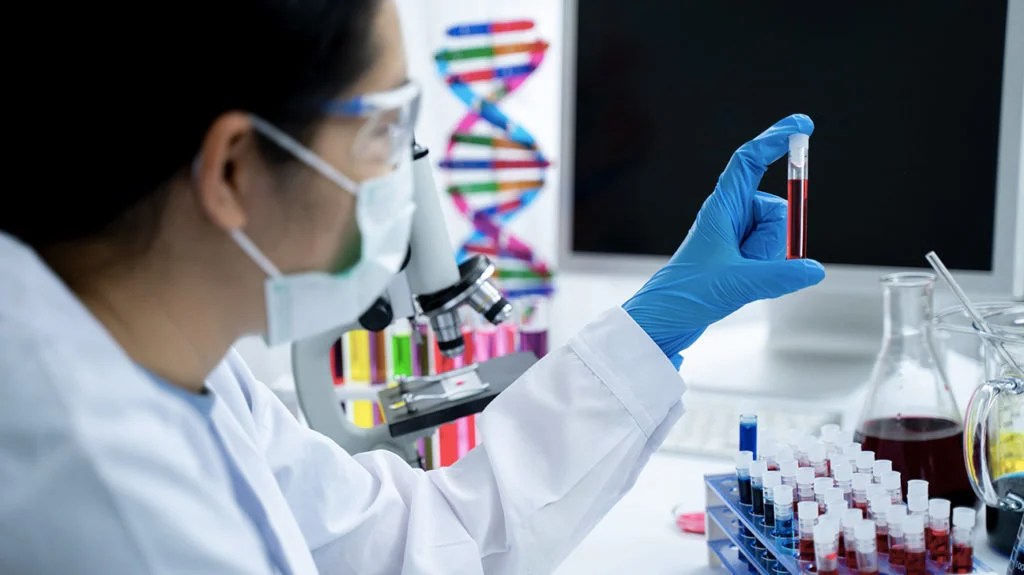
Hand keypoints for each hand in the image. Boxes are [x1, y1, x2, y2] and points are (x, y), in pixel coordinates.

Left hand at [623, 114, 825, 361]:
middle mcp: (729, 217)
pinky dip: (769, 272)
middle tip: (746, 262)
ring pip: (777, 235)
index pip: (749, 161)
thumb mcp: (737, 284)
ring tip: (739, 277)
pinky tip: (746, 285)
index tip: (802, 126)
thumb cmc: (685, 296)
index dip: (775, 139)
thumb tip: (813, 269)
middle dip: (772, 238)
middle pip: (775, 209)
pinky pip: (773, 257)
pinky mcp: (740, 259)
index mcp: (720, 208)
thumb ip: (779, 276)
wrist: (662, 321)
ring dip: (768, 258)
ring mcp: (736, 238)